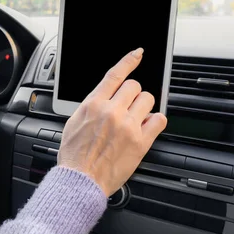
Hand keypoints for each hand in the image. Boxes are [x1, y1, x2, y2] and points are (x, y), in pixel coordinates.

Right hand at [57, 48, 167, 196]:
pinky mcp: (141, 142)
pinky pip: (159, 120)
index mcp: (93, 105)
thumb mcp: (74, 122)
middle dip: (132, 94)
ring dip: (143, 106)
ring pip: (148, 100)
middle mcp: (112, 112)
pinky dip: (155, 121)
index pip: (115, 75)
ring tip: (135, 118)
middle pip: (135, 86)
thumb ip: (91, 106)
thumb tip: (104, 97)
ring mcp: (129, 126)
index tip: (138, 54)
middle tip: (127, 105)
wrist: (81, 180)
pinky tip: (146, 126)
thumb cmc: (74, 155)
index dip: (129, 61)